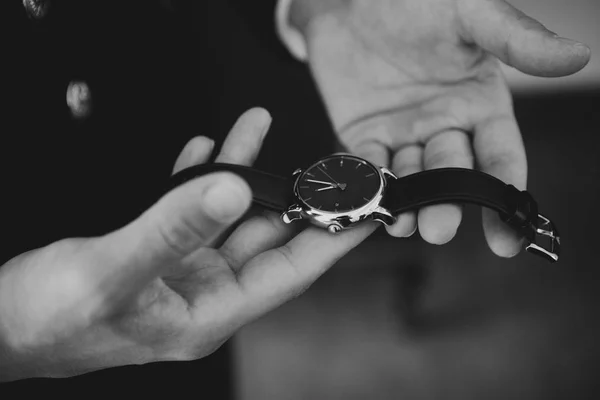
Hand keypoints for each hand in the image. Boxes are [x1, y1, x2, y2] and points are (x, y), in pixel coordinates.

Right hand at [0, 108, 377, 381]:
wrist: (1, 321)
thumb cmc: (52, 318)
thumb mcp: (114, 272)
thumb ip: (174, 231)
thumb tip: (234, 191)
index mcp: (209, 313)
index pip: (290, 274)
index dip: (331, 240)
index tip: (365, 211)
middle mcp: (205, 294)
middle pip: (266, 238)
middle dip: (292, 194)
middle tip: (320, 161)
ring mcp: (184, 272)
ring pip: (229, 216)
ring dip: (243, 172)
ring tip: (255, 126)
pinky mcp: (162, 254)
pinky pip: (194, 211)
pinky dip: (203, 179)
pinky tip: (210, 152)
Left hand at [290, 0, 589, 255]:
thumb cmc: (416, 1)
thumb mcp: (469, 13)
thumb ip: (515, 39)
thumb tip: (578, 55)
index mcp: (479, 104)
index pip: (498, 155)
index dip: (504, 188)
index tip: (507, 230)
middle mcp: (444, 127)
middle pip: (450, 174)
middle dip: (446, 203)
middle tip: (439, 228)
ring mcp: (403, 135)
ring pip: (409, 178)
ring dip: (406, 203)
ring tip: (403, 223)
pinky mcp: (364, 137)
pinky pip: (366, 166)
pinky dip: (365, 185)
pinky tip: (367, 203)